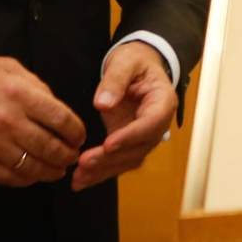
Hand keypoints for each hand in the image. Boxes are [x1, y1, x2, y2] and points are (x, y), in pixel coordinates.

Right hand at [0, 56, 84, 186]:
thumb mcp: (9, 68)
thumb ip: (37, 87)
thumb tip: (58, 109)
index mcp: (20, 94)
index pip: (62, 119)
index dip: (77, 132)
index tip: (80, 136)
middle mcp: (8, 121)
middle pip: (51, 147)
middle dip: (68, 155)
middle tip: (73, 156)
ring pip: (33, 167)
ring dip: (51, 170)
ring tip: (58, 168)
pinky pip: (9, 177)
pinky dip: (26, 179)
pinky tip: (34, 174)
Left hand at [71, 42, 175, 190]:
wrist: (139, 65)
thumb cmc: (135, 60)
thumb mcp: (126, 61)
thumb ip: (115, 79)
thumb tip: (102, 103)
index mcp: (162, 101)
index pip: (151, 123)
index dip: (131, 136)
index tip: (108, 143)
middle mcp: (157, 123)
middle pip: (140, 147)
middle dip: (112, 158)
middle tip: (84, 162)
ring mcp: (143, 135)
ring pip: (129, 159)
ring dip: (105, 171)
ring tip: (78, 178)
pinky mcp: (129, 142)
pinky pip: (118, 161)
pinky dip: (100, 172)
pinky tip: (80, 180)